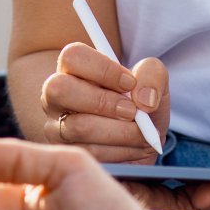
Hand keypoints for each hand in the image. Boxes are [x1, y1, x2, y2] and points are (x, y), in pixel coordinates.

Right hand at [40, 44, 169, 162]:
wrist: (141, 141)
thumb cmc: (139, 104)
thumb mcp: (154, 83)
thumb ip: (152, 76)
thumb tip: (144, 99)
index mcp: (73, 68)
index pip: (73, 56)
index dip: (103, 69)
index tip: (130, 83)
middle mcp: (56, 95)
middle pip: (60, 88)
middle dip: (103, 101)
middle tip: (131, 111)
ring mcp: (56, 126)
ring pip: (79, 126)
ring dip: (119, 131)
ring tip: (139, 132)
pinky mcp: (66, 153)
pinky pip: (89, 152)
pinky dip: (119, 151)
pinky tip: (131, 147)